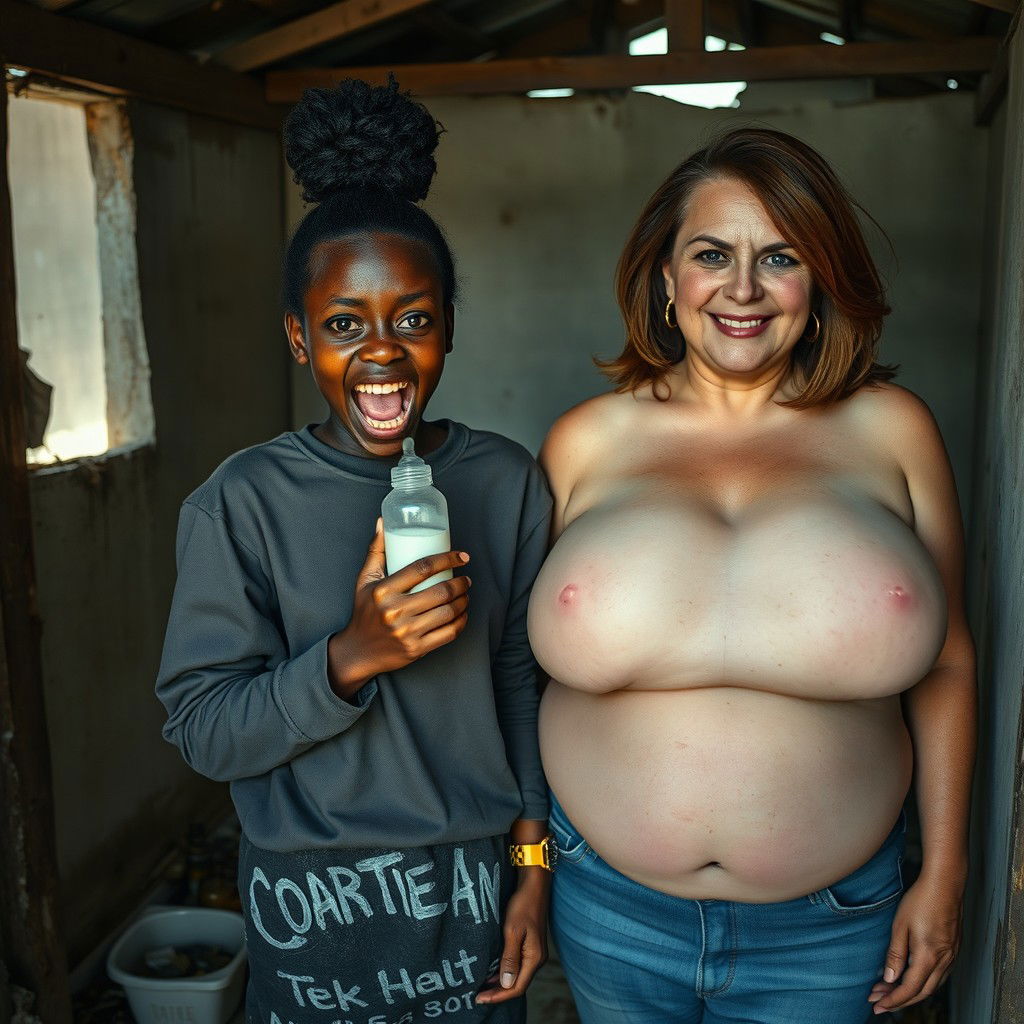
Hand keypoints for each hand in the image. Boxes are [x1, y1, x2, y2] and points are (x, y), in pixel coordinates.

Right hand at [327, 519, 470, 697]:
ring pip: (448, 612)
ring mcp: (407, 632)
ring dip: (464, 600)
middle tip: (465, 578)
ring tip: (465, 593)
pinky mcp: (416, 649)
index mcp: (383, 591)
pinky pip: (448, 633)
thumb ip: (376, 551)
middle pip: (440, 591)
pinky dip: (461, 622)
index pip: (422, 568)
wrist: (358, 651)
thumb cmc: (364, 612)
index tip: (462, 556)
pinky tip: (463, 614)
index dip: (447, 559)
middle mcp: (395, 611)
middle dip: (460, 582)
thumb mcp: (364, 580)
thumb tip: (382, 521)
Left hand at [476, 872, 548, 1004]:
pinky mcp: (530, 945)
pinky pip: (517, 965)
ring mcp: (534, 952)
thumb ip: (509, 958)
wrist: (533, 885)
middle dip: (498, 992)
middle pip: (518, 984)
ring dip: (501, 983)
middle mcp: (537, 959)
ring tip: (482, 987)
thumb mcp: (512, 931)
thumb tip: (505, 984)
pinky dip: (505, 971)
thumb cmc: (522, 905)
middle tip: (477, 996)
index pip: (517, 987)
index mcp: (534, 958)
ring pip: (517, 975)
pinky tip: (493, 971)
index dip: (498, 996)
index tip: (479, 998)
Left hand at [868, 874, 963, 1014]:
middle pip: (922, 992)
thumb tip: (890, 979)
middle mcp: (944, 961)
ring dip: (911, 993)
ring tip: (890, 992)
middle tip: (879, 1001)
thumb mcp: (900, 925)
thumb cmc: (921, 900)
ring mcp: (952, 957)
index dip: (893, 1000)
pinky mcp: (954, 950)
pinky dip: (924, 983)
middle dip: (899, 1000)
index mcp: (928, 956)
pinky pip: (940, 976)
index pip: (909, 989)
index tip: (877, 1005)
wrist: (945, 884)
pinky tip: (911, 978)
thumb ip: (896, 954)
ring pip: (932, 986)